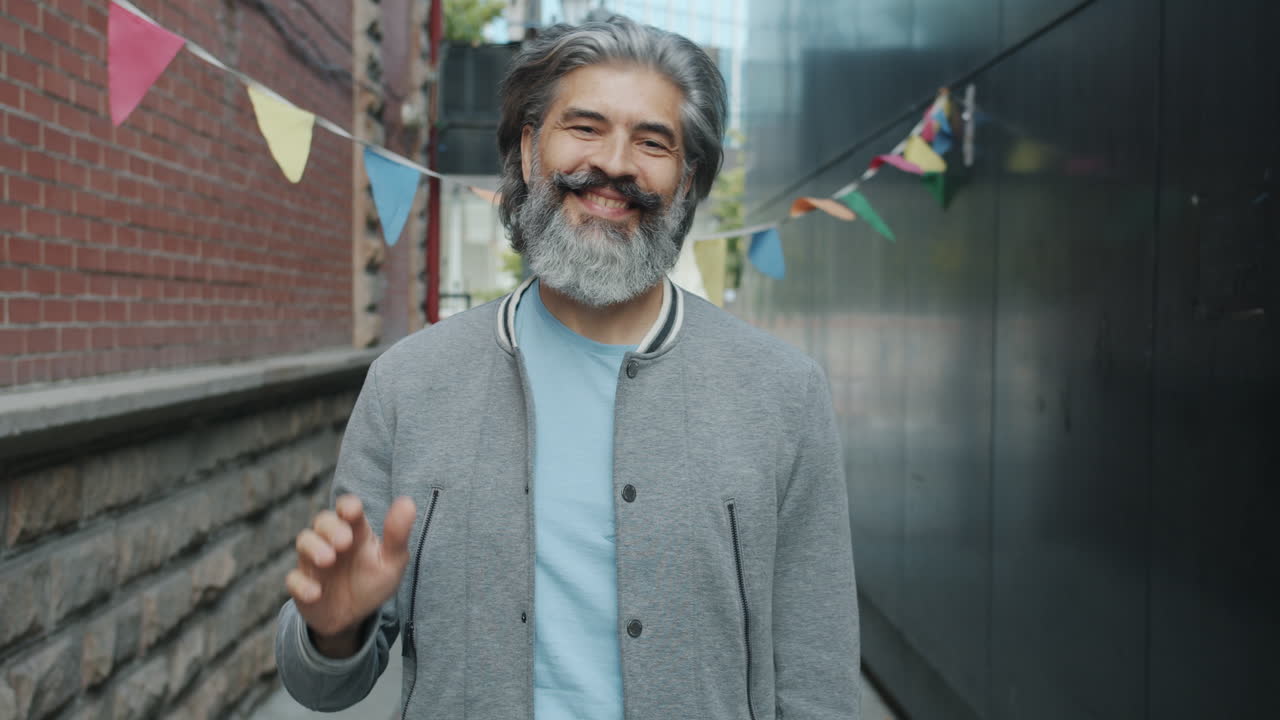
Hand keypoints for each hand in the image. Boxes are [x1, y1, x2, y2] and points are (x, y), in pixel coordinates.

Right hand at [286, 494, 416, 641]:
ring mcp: (314, 561)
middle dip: (331, 528)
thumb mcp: (392, 561)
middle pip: (323, 521)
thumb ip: (397, 535)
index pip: (347, 508)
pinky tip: (316, 593)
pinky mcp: (302, 584)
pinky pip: (294, 579)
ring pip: (304, 542)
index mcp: (355, 530)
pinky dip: (302, 585)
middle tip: (344, 543)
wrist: (352, 618)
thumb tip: (407, 502)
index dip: (348, 506)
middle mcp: (331, 540)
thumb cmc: (372, 581)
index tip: (352, 511)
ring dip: (314, 549)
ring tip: (328, 560)